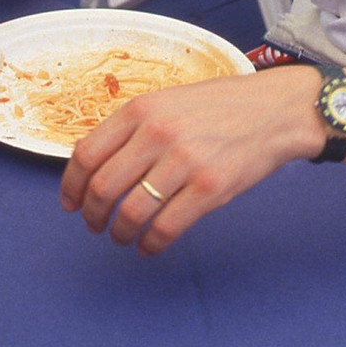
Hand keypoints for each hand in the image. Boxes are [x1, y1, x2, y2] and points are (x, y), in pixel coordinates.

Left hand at [59, 65, 323, 254]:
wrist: (275, 110)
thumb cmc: (221, 107)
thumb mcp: (170, 100)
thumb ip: (135, 127)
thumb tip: (97, 166)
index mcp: (142, 108)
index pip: (86, 154)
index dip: (72, 186)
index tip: (71, 204)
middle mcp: (158, 132)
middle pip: (103, 187)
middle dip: (92, 215)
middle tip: (95, 225)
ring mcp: (184, 161)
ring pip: (131, 212)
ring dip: (119, 233)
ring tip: (122, 237)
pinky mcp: (210, 188)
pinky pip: (165, 228)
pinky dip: (150, 244)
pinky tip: (149, 246)